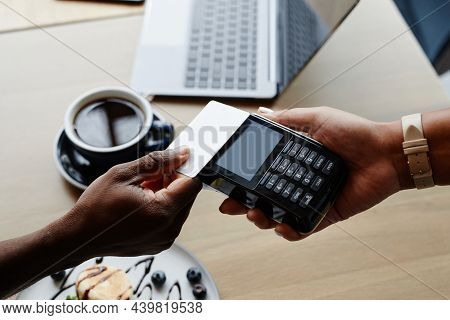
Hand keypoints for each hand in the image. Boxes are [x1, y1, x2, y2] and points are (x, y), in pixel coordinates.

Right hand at [48, 148, 201, 259]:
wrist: (79, 237)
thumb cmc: (96, 207)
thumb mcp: (124, 174)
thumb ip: (158, 162)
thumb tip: (182, 154)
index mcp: (163, 212)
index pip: (193, 184)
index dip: (182, 170)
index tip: (169, 164)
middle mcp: (169, 230)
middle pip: (188, 196)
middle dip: (173, 182)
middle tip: (147, 179)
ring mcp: (165, 239)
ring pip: (180, 207)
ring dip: (166, 195)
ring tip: (141, 193)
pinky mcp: (160, 244)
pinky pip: (171, 220)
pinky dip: (161, 209)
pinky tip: (141, 206)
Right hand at [220, 107, 406, 240]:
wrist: (385, 152)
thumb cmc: (354, 133)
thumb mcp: (316, 117)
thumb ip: (288, 119)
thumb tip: (261, 115)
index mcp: (292, 161)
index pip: (259, 173)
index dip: (240, 180)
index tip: (224, 183)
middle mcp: (297, 182)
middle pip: (263, 198)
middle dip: (243, 204)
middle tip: (230, 206)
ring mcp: (309, 200)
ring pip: (277, 216)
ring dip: (262, 219)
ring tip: (255, 214)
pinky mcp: (324, 215)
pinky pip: (302, 229)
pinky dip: (289, 232)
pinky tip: (281, 227)